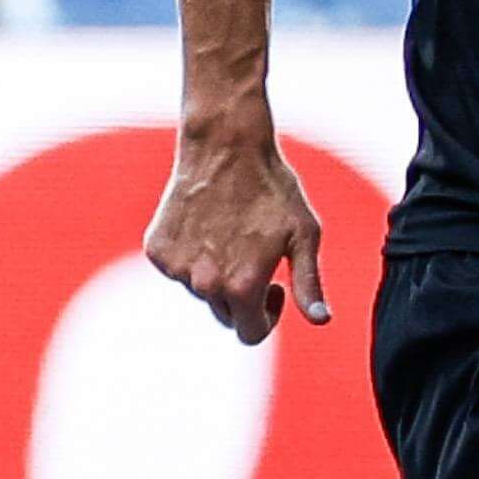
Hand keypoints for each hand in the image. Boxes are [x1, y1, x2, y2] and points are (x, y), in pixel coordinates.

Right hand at [146, 117, 328, 345]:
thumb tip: (321, 320)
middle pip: (224, 315)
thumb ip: (309, 283)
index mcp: (242, 287)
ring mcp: (176, 268)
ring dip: (215, 273)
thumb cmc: (272, 187)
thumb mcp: (303, 233)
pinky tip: (206, 224)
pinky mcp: (157, 250)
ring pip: (200, 290)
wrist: (225, 145)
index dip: (267, 317)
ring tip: (229, 232)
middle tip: (253, 256)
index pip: (249, 334)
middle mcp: (205, 284)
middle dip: (241, 296)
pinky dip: (190, 255)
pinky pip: (177, 268)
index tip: (274, 287)